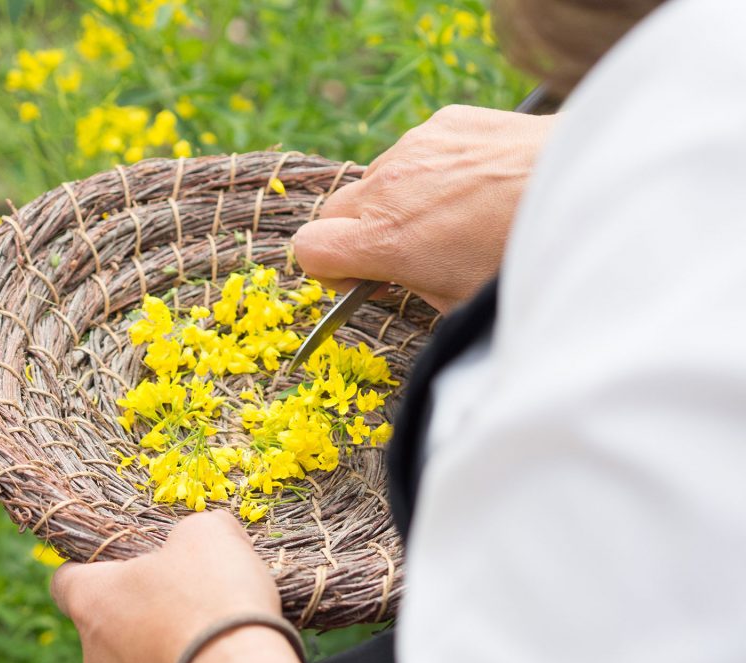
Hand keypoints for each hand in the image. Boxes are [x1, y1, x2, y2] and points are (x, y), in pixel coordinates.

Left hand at [51, 510, 309, 662]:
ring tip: (204, 631)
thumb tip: (197, 535)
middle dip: (138, 605)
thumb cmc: (214, 598)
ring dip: (157, 641)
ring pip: (129, 655)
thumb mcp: (208, 533)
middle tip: (183, 593)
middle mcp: (93, 652)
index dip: (91, 566)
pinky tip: (210, 658)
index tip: (123, 561)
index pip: (64, 581)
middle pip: (103, 620)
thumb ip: (189, 529)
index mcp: (93, 600)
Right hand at [293, 105, 556, 311]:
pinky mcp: (446, 122)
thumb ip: (411, 288)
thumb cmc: (528, 258)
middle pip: (336, 211)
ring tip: (452, 216)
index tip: (358, 277)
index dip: (328, 268)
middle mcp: (389, 187)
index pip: (309, 248)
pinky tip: (477, 184)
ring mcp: (415, 148)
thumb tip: (399, 279)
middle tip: (403, 253)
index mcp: (386, 240)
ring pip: (377, 178)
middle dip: (358, 234)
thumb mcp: (461, 302)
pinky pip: (417, 150)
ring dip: (397, 199)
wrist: (591, 191)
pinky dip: (432, 169)